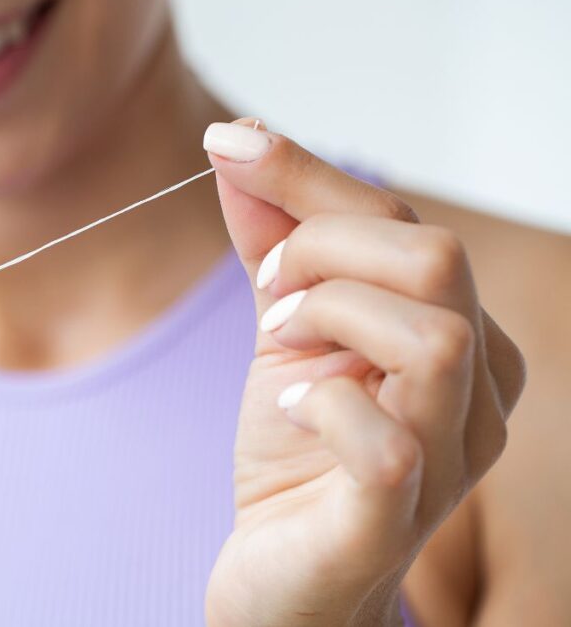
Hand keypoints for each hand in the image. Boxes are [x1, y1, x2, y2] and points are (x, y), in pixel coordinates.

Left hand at [201, 119, 524, 625]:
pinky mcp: (395, 518)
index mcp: (459, 333)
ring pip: (436, 337)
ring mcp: (449, 459)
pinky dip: (320, 406)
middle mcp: (477, 393)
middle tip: (271, 294)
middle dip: (324, 251)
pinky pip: (388, 442)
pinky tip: (287, 411)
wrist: (280, 568)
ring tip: (282, 345)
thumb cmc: (295, 447)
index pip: (404, 222)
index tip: (229, 147)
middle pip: (436, 260)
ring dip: (329, 317)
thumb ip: (272, 238)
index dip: (310, 176)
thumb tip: (238, 139)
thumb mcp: (283, 326)